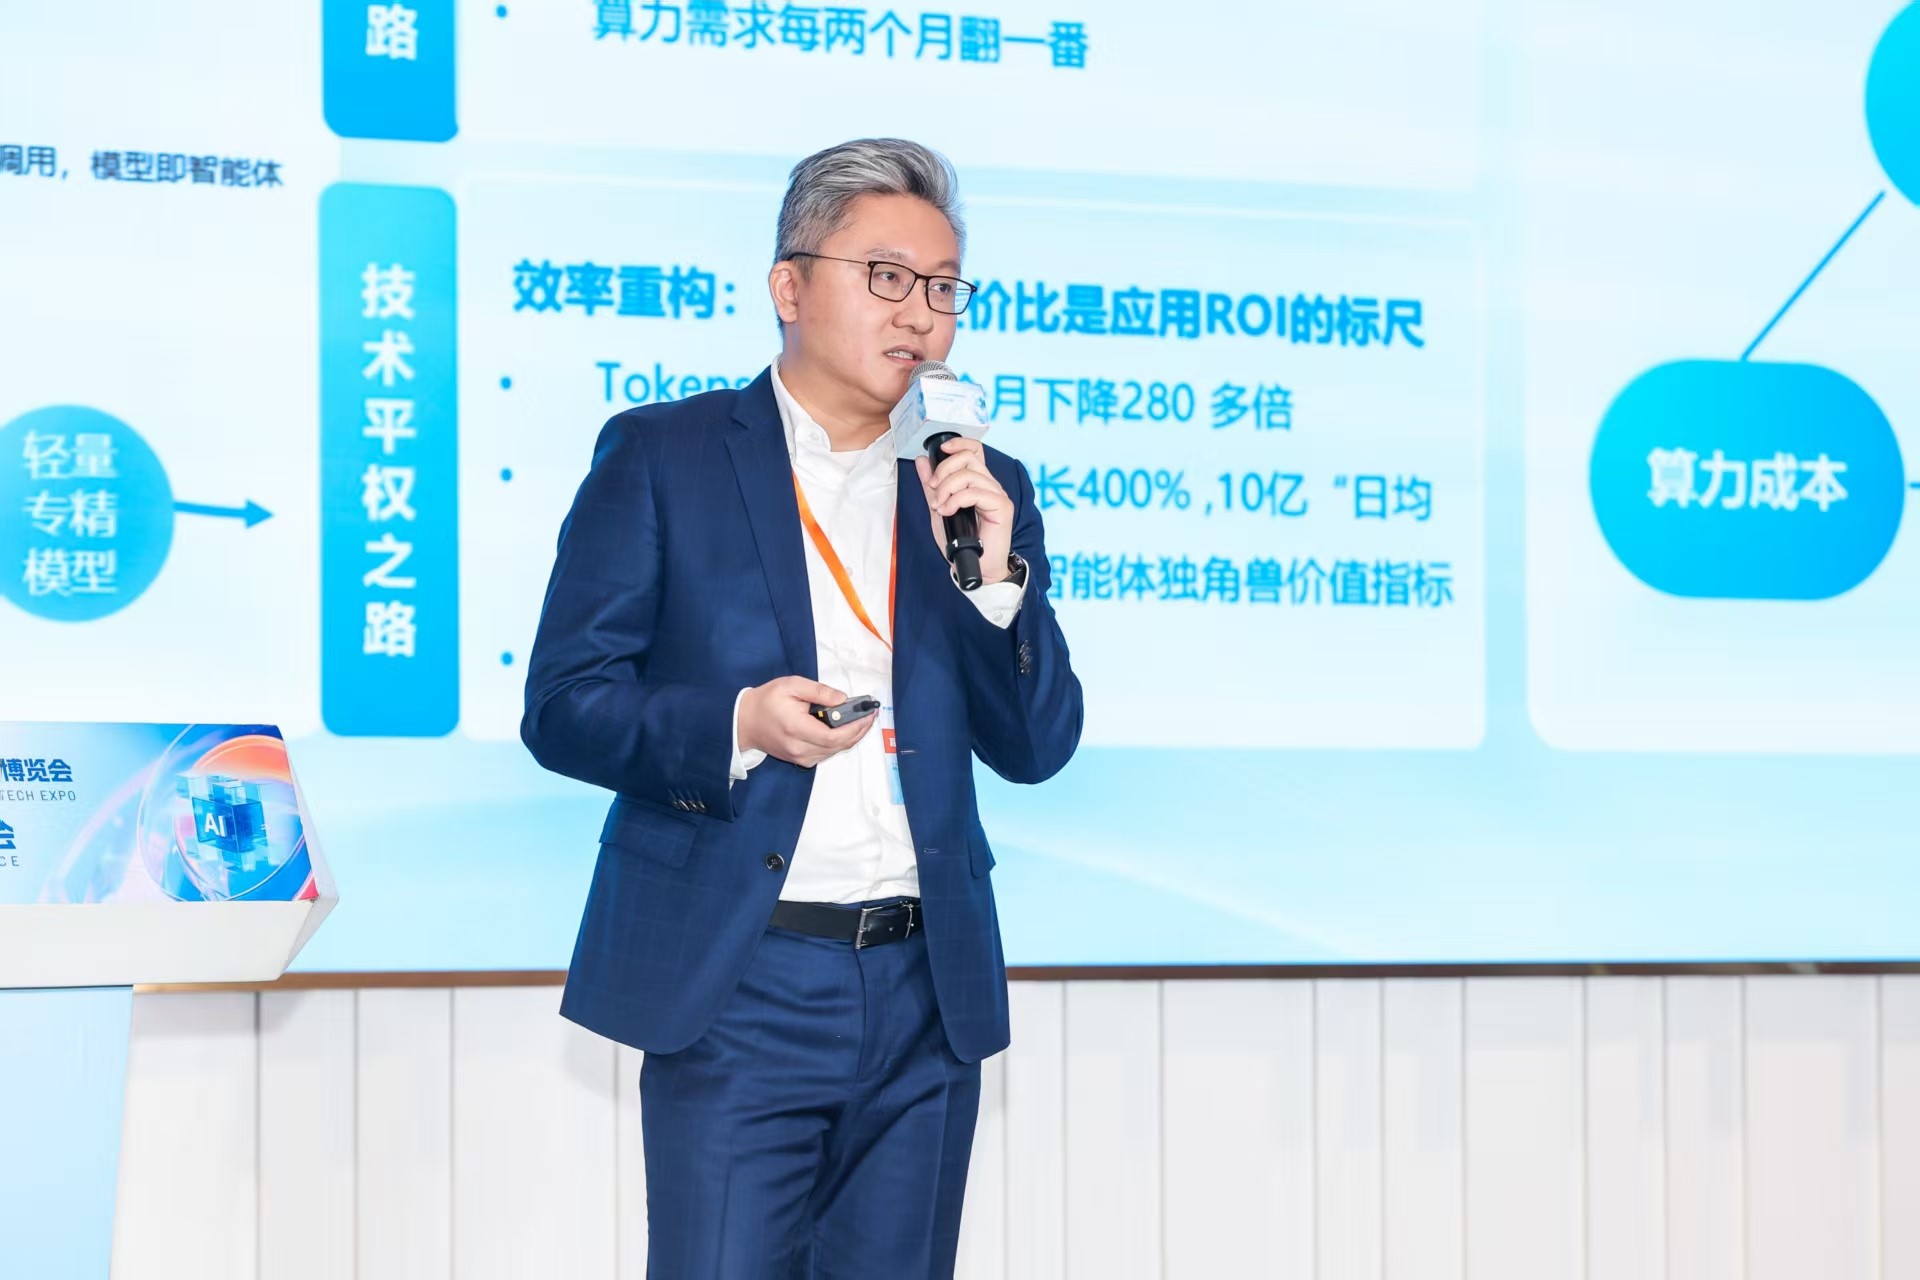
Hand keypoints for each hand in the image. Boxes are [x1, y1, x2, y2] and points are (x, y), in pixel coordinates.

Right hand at [737, 676, 874, 767]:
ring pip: (835, 751)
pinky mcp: (801, 760)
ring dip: (852, 736)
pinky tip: (845, 729)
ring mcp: (800, 757)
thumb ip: (819, 691)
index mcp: (796, 728)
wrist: (745, 722)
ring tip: (861, 719)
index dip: (856, 727)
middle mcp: (799, 748)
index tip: (868, 714)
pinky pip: (827, 753)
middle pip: (839, 746)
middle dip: (859, 730)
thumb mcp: (792, 685)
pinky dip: (840, 742)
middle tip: (869, 715)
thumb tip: (842, 699)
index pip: (834, 736)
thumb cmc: (767, 701)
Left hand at [914, 437, 1013, 584]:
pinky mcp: (1002, 506)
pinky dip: (955, 500)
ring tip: (940, 506)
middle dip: (943, 471)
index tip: (940, 450)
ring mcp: (997, 494)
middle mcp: (990, 484)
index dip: (958, 444)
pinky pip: (974, 492)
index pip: (974, 449)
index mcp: (978, 481)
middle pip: (967, 458)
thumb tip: (922, 461)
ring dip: (946, 489)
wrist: (974, 566)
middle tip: (934, 491)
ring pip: (969, 474)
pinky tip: (948, 512)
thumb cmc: (960, 541)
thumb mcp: (939, 508)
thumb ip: (931, 486)